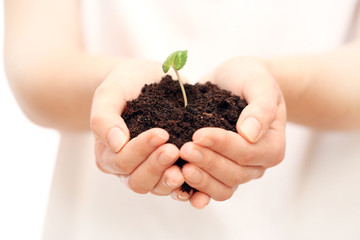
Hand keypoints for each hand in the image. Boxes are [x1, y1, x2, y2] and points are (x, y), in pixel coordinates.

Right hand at [90, 59, 183, 195]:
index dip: (140, 150)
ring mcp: (150, 169)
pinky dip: (188, 186)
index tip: (161, 133)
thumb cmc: (123, 85)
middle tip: (174, 150)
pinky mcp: (170, 167)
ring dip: (172, 179)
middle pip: (138, 181)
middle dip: (156, 167)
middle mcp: (128, 167)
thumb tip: (116, 144)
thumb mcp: (109, 94)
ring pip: (158, 187)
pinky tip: (200, 179)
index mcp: (108, 154)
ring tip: (188, 165)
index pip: (122, 161)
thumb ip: (104, 118)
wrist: (145, 79)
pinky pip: (178, 185)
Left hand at [178, 57, 286, 208]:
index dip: (222, 146)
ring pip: (222, 188)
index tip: (198, 134)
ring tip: (179, 168)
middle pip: (234, 174)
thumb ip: (261, 108)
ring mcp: (238, 171)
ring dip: (200, 180)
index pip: (246, 153)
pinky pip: (209, 189)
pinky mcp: (219, 171)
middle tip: (184, 149)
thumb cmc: (250, 79)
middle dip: (207, 162)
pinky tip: (177, 185)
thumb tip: (249, 134)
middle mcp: (257, 165)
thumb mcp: (259, 84)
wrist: (235, 81)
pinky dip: (194, 191)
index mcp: (271, 147)